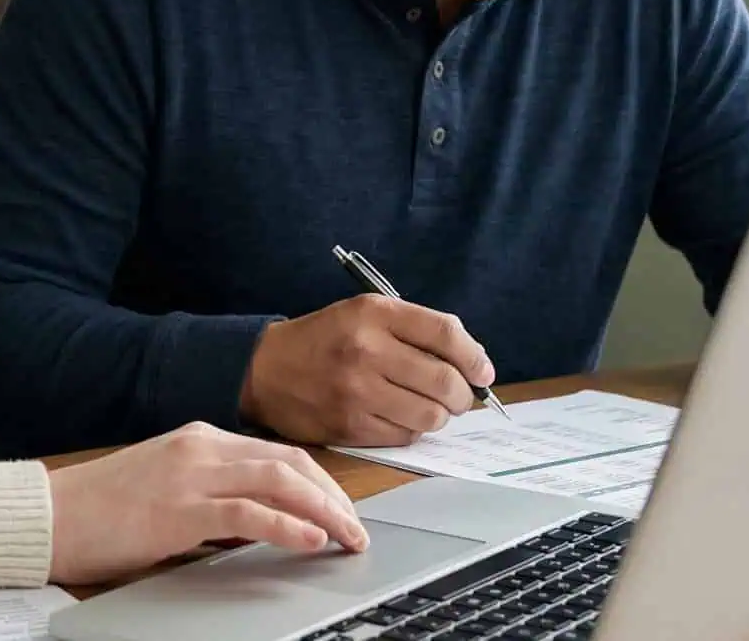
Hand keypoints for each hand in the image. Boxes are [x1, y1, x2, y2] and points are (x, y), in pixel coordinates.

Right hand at [46, 422, 368, 584]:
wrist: (49, 515)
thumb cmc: (102, 511)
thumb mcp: (168, 492)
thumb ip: (216, 499)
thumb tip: (264, 524)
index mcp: (200, 439)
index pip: (280, 454)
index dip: (322, 483)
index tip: (344, 512)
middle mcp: (201, 447)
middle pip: (291, 462)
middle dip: (334, 496)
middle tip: (358, 530)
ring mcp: (190, 475)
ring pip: (279, 481)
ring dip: (324, 510)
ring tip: (347, 537)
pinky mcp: (178, 509)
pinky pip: (248, 512)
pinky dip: (287, 524)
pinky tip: (310, 540)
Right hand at [240, 294, 495, 446]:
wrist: (265, 370)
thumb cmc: (323, 340)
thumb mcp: (363, 314)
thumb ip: (414, 330)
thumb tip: (471, 360)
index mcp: (374, 313)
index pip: (445, 333)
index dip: (474, 356)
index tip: (483, 371)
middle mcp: (367, 350)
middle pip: (444, 380)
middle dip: (461, 394)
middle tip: (458, 396)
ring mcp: (358, 391)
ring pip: (430, 414)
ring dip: (439, 415)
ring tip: (429, 407)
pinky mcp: (351, 425)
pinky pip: (405, 435)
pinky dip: (412, 430)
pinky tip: (400, 417)